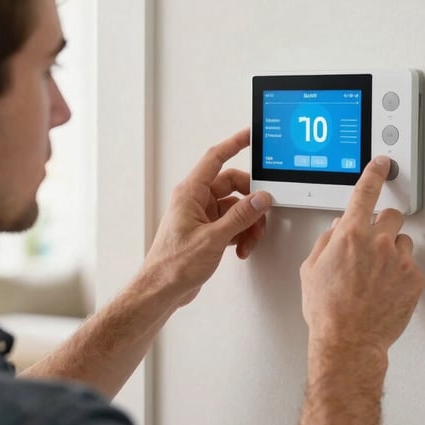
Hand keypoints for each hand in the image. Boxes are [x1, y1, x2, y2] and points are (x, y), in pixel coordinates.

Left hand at [143, 128, 271, 306]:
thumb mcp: (214, 238)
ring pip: (235, 207)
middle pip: (232, 186)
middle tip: (261, 213)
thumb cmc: (173, 264)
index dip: (234, 144)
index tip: (250, 135)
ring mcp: (201, 216)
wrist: (162, 290)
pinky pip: (231, 223)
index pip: (215, 158)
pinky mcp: (207, 231)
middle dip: (250, 200)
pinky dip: (241, 234)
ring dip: (247, 223)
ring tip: (249, 240)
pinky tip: (241, 248)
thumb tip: (261, 198)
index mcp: (190, 193)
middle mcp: (195, 201)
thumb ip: (240, 216)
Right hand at [300, 156, 424, 352]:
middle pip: (392, 215)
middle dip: (383, 224)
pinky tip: (384, 289)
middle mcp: (378, 243)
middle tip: (373, 242)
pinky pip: (410, 266)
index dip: (374, 173)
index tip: (382, 163)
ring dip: (392, 251)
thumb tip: (338, 230)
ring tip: (376, 275)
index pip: (365, 193)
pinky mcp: (414, 279)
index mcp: (350, 235)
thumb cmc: (327, 309)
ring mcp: (399, 261)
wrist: (348, 340)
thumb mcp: (312, 269)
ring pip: (403, 241)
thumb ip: (327, 242)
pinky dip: (399, 273)